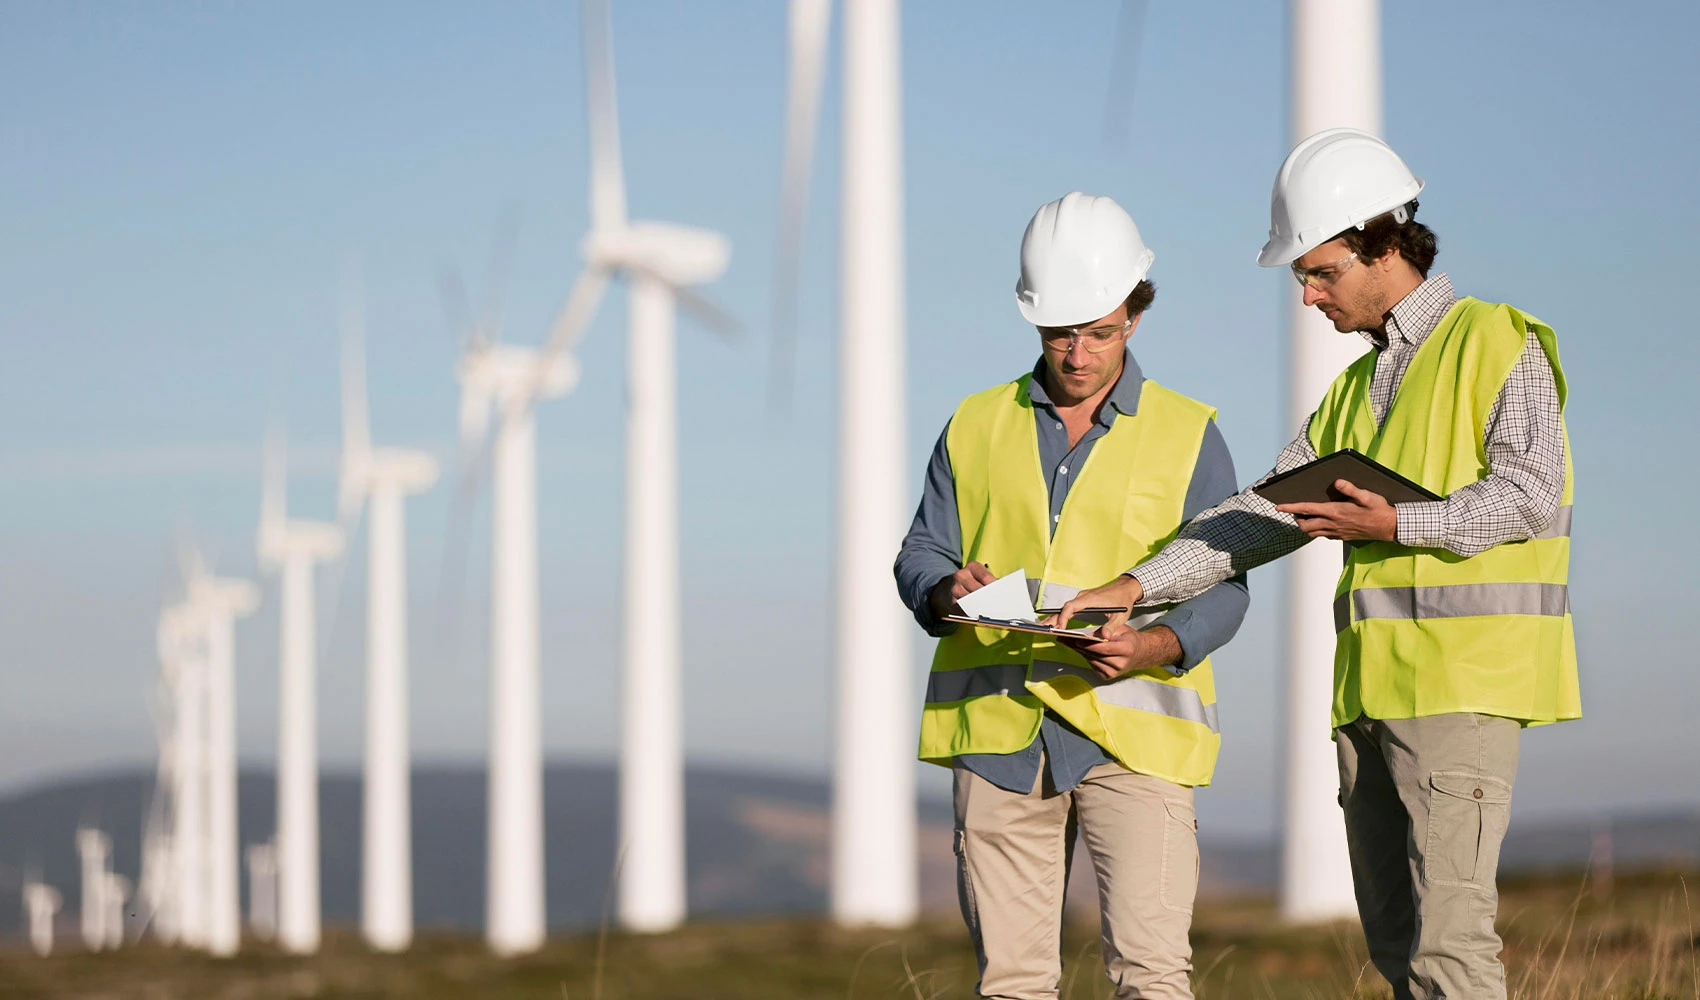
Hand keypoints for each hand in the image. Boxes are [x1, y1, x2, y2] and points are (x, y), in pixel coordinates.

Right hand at [927, 561, 997, 619]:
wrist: (945, 589)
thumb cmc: (969, 583)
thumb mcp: (978, 576)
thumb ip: (989, 581)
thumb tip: (1003, 591)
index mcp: (972, 567)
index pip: (986, 577)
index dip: (995, 587)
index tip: (1004, 595)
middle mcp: (961, 575)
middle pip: (980, 590)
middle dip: (991, 598)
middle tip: (1001, 606)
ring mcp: (955, 588)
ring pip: (973, 601)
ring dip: (984, 607)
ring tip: (993, 611)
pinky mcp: (952, 602)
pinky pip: (966, 609)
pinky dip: (975, 613)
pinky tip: (981, 615)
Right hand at [1042, 574, 1142, 631]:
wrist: (1125, 588)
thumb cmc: (1123, 600)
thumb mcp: (1120, 616)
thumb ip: (1111, 627)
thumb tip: (1104, 637)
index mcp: (1090, 599)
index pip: (1070, 607)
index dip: (1063, 617)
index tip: (1060, 628)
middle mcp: (1083, 597)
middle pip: (1063, 608)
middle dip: (1052, 618)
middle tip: (1042, 629)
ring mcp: (1081, 598)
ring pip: (1064, 608)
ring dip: (1055, 617)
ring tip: (1044, 628)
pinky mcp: (1082, 601)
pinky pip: (1068, 608)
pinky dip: (1061, 616)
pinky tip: (1056, 624)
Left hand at [1058, 623, 1180, 679]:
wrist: (1140, 653)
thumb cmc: (1129, 638)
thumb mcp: (1122, 629)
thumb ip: (1106, 631)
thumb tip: (1086, 634)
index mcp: (1126, 650)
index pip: (1103, 647)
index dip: (1088, 643)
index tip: (1075, 638)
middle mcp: (1120, 663)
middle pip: (1094, 654)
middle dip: (1077, 645)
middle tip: (1063, 637)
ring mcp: (1113, 672)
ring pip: (1090, 659)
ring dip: (1078, 650)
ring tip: (1066, 641)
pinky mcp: (1107, 676)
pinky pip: (1092, 664)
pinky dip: (1084, 656)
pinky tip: (1076, 648)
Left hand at [1275, 479, 1397, 541]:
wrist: (1389, 528)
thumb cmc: (1378, 510)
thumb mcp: (1367, 496)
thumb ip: (1351, 489)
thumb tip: (1337, 482)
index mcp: (1336, 512)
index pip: (1307, 509)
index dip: (1290, 508)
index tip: (1278, 506)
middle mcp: (1333, 524)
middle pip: (1305, 525)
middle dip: (1296, 518)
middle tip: (1295, 510)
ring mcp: (1336, 532)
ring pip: (1312, 532)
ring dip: (1305, 525)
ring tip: (1304, 516)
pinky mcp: (1341, 537)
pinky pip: (1322, 535)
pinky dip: (1316, 529)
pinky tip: (1321, 522)